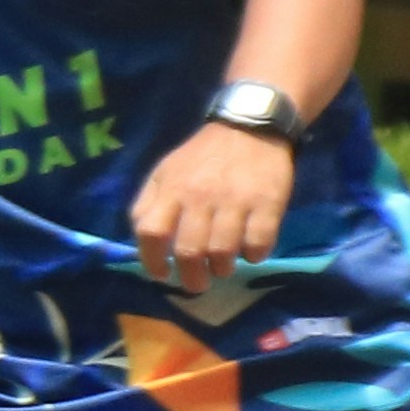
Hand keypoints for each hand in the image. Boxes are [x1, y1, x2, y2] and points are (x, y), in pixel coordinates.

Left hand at [129, 121, 296, 297]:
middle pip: (189, 251)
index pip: (150, 232)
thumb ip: (148, 204)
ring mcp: (235, 201)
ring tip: (223, 267)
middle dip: (192, 278)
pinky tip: (251, 251)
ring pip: (223, 253)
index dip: (151, 260)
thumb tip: (141, 241)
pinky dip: (254, 256)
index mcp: (171, 189)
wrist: (251, 127)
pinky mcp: (268, 203)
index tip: (162, 274)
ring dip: (222, 269)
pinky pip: (258, 244)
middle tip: (198, 283)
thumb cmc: (203, 156)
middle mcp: (200, 197)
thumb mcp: (165, 172)